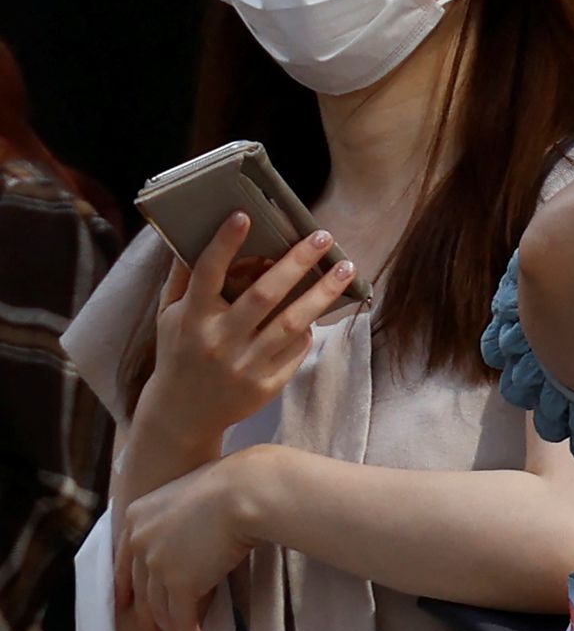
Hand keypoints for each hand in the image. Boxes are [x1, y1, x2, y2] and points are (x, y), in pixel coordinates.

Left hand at [116, 446, 277, 630]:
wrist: (245, 491)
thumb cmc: (229, 484)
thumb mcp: (187, 493)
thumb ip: (175, 516)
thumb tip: (186, 532)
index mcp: (137, 517)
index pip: (124, 559)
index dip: (125, 586)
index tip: (124, 603)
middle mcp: (141, 542)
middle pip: (140, 588)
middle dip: (144, 615)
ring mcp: (158, 565)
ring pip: (158, 606)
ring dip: (168, 626)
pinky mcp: (181, 584)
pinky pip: (181, 616)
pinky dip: (186, 630)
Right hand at [138, 211, 358, 446]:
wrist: (181, 415)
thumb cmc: (178, 351)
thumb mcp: (169, 316)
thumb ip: (182, 278)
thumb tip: (192, 232)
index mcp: (191, 319)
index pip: (207, 274)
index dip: (223, 244)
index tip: (244, 214)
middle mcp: (218, 342)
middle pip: (264, 296)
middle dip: (297, 263)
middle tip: (323, 235)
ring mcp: (244, 366)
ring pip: (292, 323)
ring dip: (323, 292)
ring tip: (346, 266)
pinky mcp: (265, 385)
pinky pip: (297, 348)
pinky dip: (310, 327)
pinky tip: (323, 308)